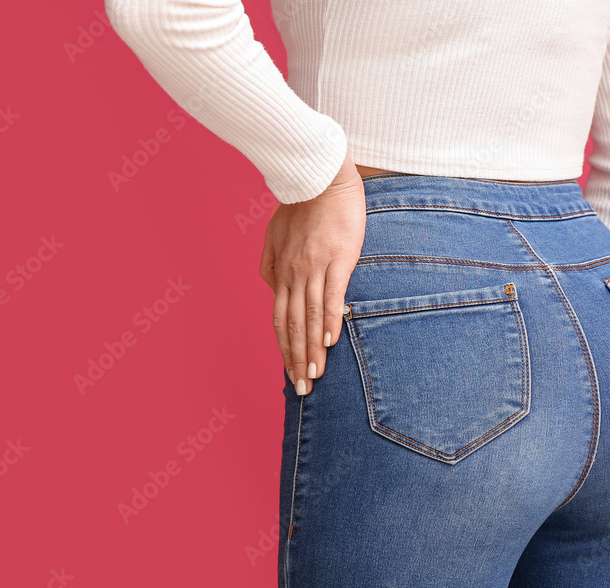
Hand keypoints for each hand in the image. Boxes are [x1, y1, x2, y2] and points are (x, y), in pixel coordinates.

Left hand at [259, 151, 366, 395]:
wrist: (317, 176)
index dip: (284, 350)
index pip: (280, 321)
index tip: (291, 374)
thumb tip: (272, 290)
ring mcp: (315, 268)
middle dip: (297, 360)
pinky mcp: (338, 258)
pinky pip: (331, 295)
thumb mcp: (274, 237)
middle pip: (292, 326)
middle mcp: (293, 275)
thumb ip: (271, 265)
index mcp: (280, 273)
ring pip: (310, 317)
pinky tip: (331, 341)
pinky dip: (329, 320)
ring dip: (312, 349)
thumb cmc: (299, 205)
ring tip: (316, 375)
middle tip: (303, 389)